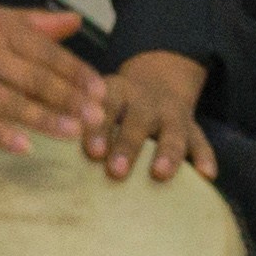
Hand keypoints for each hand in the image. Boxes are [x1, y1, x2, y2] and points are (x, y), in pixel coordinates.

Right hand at [0, 0, 106, 150]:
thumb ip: (32, 23)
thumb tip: (74, 20)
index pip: (46, 52)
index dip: (76, 73)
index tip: (102, 90)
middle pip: (34, 79)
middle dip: (70, 99)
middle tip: (99, 117)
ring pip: (11, 103)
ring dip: (46, 119)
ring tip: (76, 134)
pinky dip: (1, 134)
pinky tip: (25, 146)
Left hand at [81, 49, 215, 182]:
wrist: (158, 80)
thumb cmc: (114, 106)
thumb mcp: (97, 100)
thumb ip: (79, 121)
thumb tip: (48, 151)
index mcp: (117, 92)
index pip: (107, 106)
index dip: (100, 128)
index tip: (92, 152)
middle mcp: (146, 102)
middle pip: (138, 121)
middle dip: (128, 146)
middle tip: (116, 171)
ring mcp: (171, 115)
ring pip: (172, 133)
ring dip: (167, 153)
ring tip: (160, 173)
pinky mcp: (192, 127)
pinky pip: (201, 141)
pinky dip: (205, 157)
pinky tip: (207, 175)